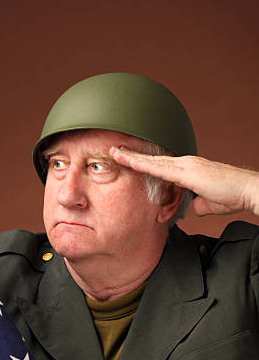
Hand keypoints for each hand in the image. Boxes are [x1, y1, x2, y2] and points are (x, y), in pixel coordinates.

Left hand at [110, 146, 258, 216]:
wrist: (247, 190)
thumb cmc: (232, 196)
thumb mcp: (209, 203)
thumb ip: (198, 205)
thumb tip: (193, 210)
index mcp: (189, 168)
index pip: (161, 164)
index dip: (144, 161)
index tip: (128, 158)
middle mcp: (186, 163)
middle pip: (154, 158)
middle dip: (133, 154)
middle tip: (114, 150)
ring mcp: (187, 165)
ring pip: (154, 160)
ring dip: (133, 157)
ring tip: (115, 153)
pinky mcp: (188, 172)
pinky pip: (161, 168)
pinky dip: (144, 165)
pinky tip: (130, 162)